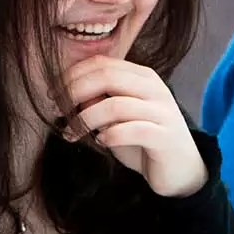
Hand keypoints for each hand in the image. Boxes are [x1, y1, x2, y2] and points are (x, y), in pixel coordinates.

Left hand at [60, 57, 206, 198]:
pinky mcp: (165, 137)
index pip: (102, 63)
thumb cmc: (142, 141)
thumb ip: (97, 100)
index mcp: (142, 76)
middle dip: (74, 92)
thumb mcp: (116, 117)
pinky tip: (101, 142)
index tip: (54, 94)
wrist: (179, 170)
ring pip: (115, 105)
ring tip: (72, 133)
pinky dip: (110, 136)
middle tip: (58, 110)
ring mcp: (162, 112)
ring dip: (86, 120)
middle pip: (106, 77)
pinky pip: (133, 130)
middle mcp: (154, 89)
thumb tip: (67, 92)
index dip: (72, 75)